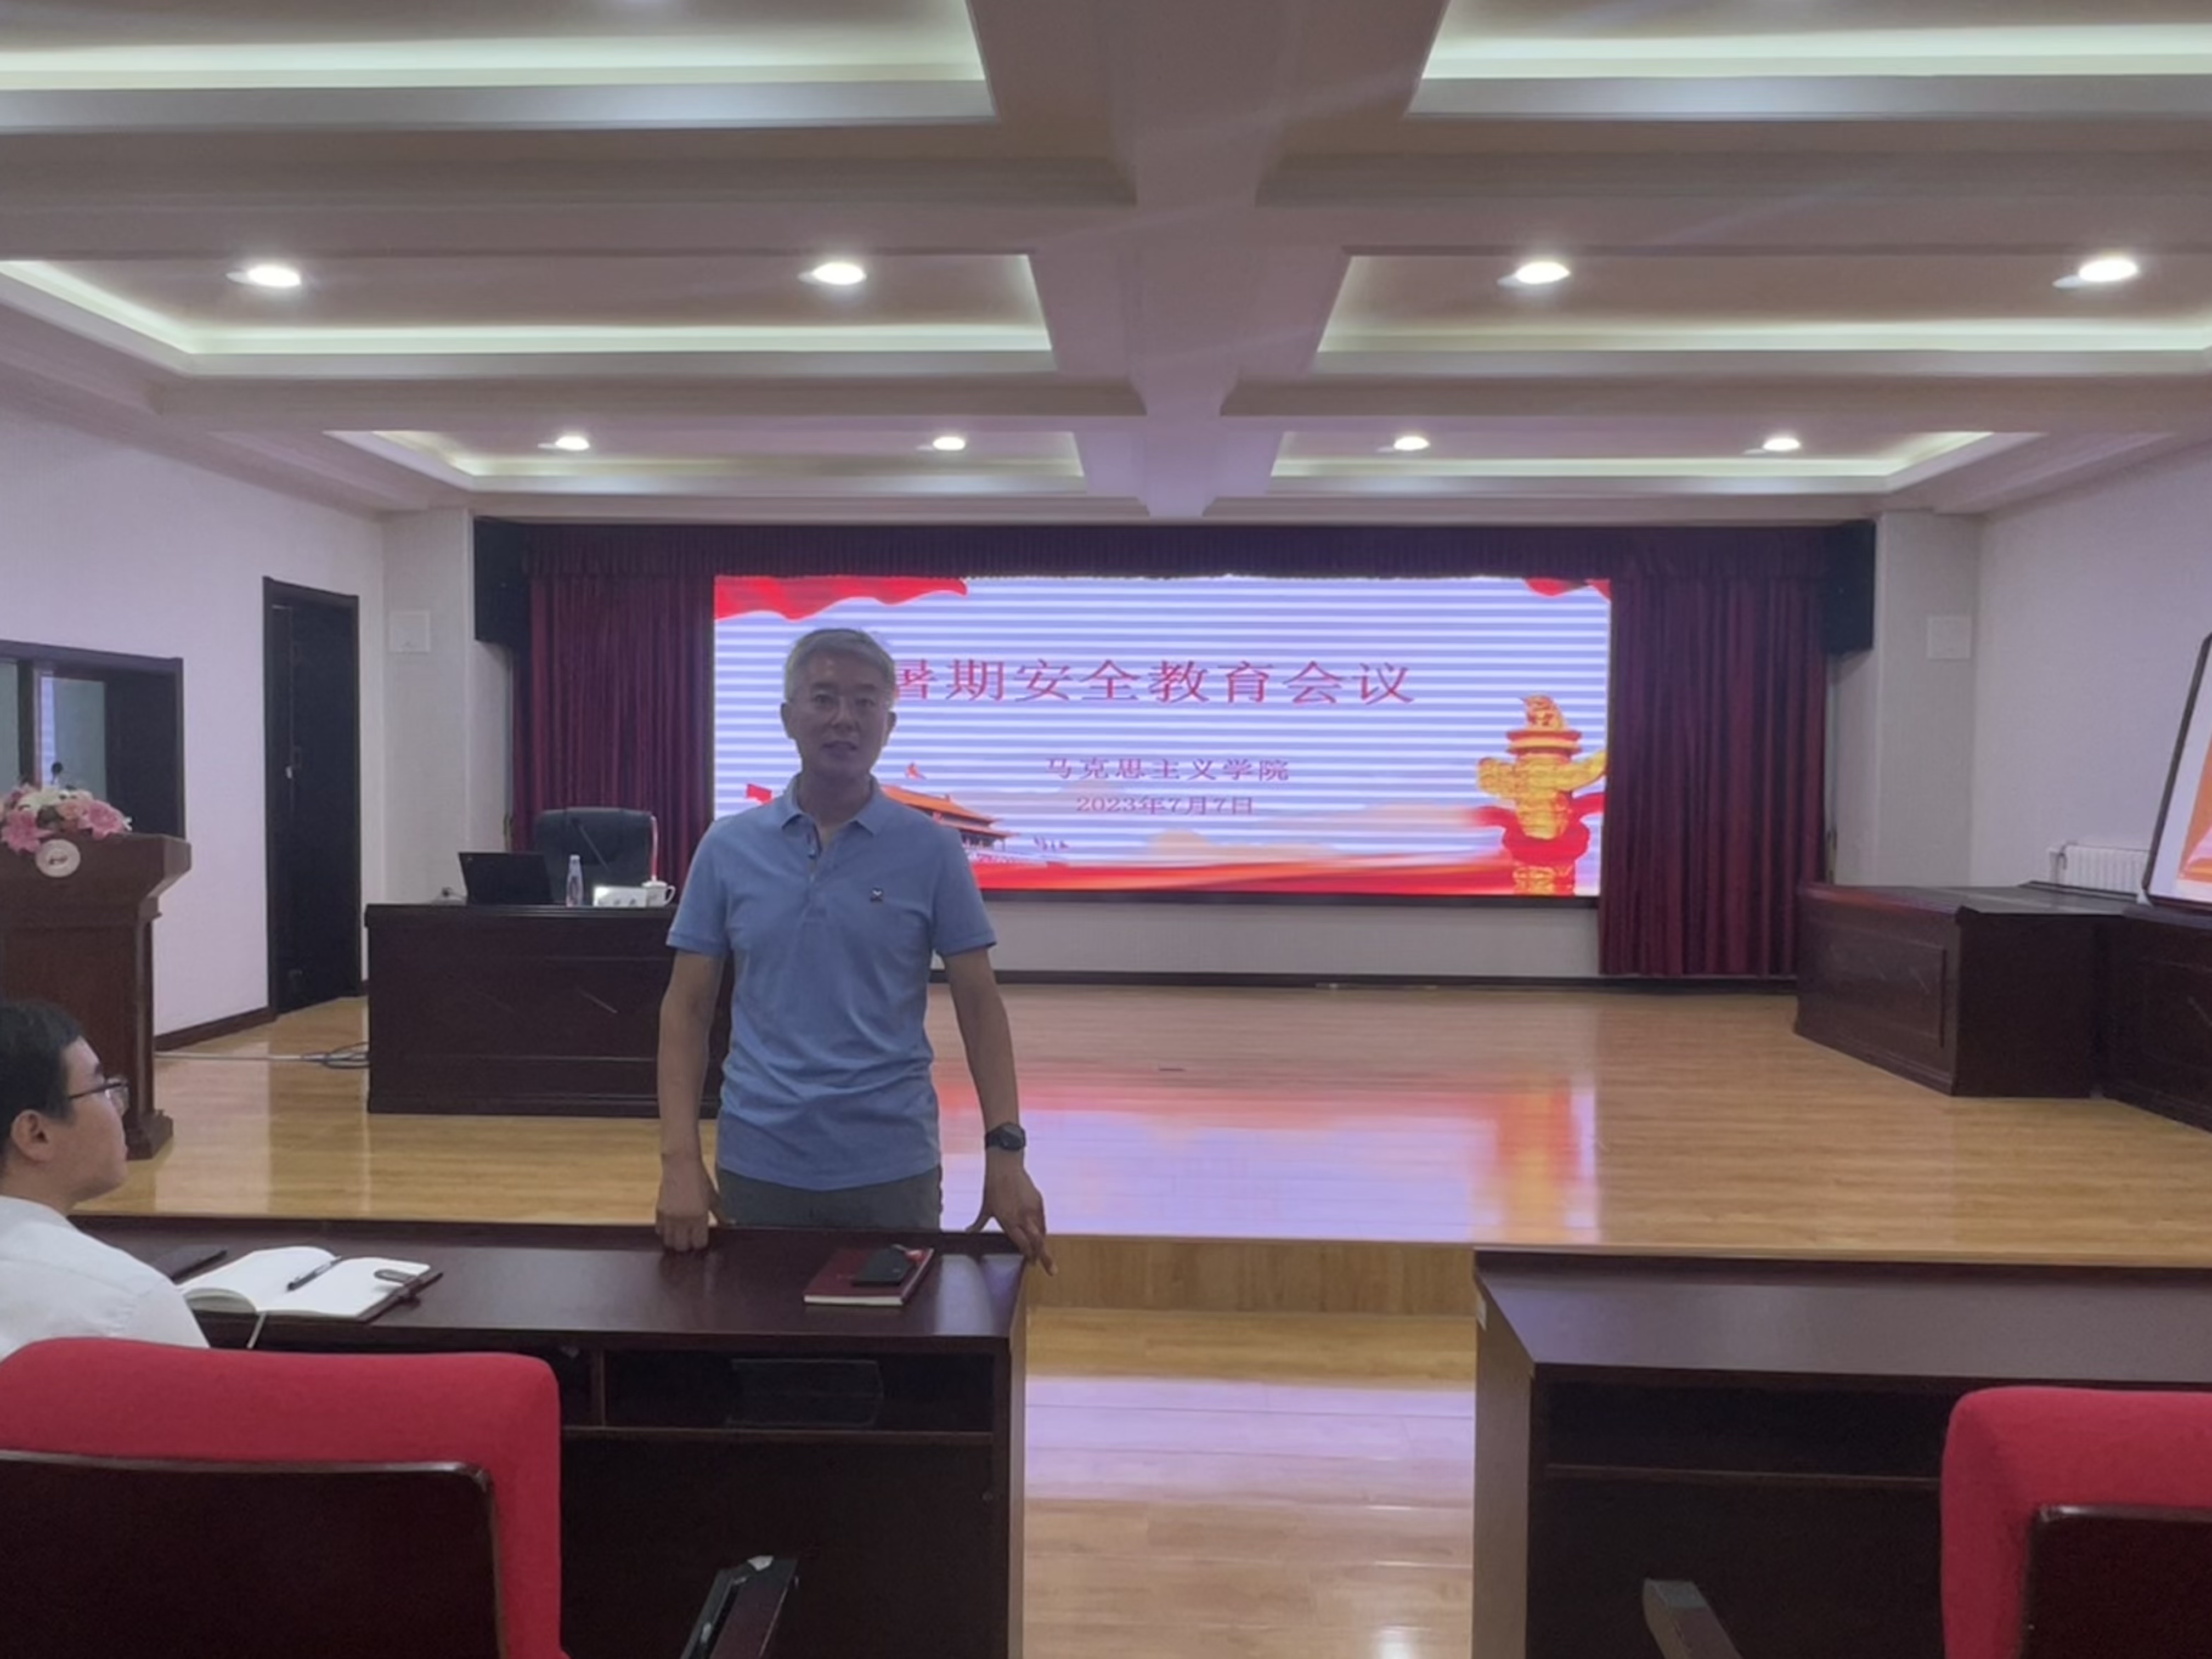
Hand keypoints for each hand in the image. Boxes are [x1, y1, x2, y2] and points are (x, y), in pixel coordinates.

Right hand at [655, 1155, 717, 1251]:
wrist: (681, 1164)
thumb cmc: (699, 1178)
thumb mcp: (713, 1196)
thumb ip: (721, 1213)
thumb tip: (730, 1224)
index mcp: (699, 1216)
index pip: (698, 1243)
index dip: (701, 1243)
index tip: (702, 1238)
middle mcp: (683, 1219)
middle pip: (682, 1247)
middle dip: (687, 1245)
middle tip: (691, 1238)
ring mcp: (669, 1216)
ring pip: (668, 1241)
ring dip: (675, 1240)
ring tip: (681, 1233)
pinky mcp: (658, 1211)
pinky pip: (659, 1230)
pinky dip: (665, 1231)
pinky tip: (672, 1224)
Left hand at [968, 1157, 1052, 1272]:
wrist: (1005, 1165)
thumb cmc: (993, 1186)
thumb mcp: (985, 1208)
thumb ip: (978, 1223)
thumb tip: (968, 1231)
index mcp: (1009, 1221)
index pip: (1023, 1244)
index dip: (1029, 1255)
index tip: (1031, 1263)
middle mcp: (1023, 1217)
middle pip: (1038, 1242)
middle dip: (1044, 1257)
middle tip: (1050, 1270)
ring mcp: (1033, 1209)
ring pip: (1042, 1232)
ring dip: (1043, 1243)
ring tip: (1043, 1252)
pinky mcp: (1039, 1201)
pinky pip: (1043, 1219)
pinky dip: (1042, 1228)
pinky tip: (1040, 1233)